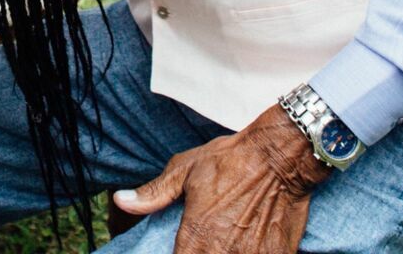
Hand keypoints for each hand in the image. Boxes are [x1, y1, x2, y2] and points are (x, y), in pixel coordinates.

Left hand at [114, 103, 331, 253]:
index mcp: (197, 236)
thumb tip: (122, 201)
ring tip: (223, 244)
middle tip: (204, 244)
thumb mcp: (186, 169)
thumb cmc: (232, 160)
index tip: (181, 250)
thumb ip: (154, 193)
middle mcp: (222, 252)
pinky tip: (245, 247)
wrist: (281, 157)